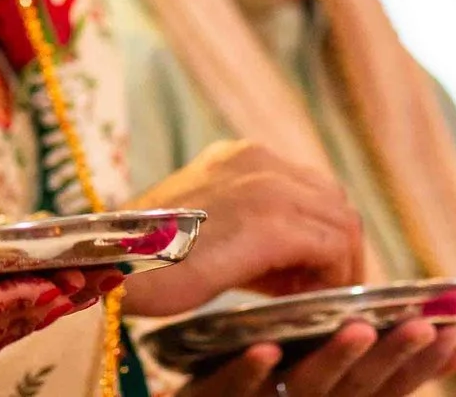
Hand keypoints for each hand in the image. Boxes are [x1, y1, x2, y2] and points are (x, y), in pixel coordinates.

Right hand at [121, 140, 362, 316]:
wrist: (113, 262)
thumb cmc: (147, 256)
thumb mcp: (206, 225)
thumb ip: (249, 228)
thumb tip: (294, 262)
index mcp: (239, 157)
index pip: (311, 188)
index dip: (318, 234)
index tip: (304, 274)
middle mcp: (258, 160)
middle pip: (334, 201)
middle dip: (335, 248)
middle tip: (313, 290)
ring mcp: (267, 186)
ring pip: (342, 222)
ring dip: (336, 264)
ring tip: (308, 297)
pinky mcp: (271, 223)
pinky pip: (332, 247)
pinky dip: (331, 277)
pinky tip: (304, 299)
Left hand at [179, 322, 455, 396]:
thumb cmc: (265, 391)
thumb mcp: (324, 381)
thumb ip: (375, 366)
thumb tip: (452, 342)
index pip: (383, 390)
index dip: (419, 367)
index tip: (454, 336)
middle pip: (354, 391)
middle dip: (391, 360)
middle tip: (424, 327)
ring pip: (302, 390)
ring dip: (334, 360)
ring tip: (359, 329)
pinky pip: (225, 390)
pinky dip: (249, 373)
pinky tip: (264, 350)